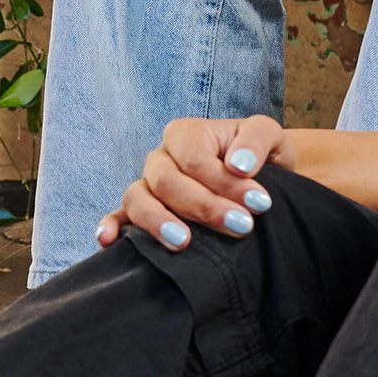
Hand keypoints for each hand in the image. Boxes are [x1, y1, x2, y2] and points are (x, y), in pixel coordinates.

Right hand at [99, 114, 289, 251]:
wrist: (262, 178)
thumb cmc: (261, 156)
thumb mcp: (269, 135)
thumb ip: (256, 140)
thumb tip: (238, 165)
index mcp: (185, 133)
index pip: (195, 159)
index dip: (224, 182)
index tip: (260, 203)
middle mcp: (161, 158)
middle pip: (167, 182)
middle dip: (204, 207)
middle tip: (241, 227)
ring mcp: (148, 185)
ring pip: (137, 199)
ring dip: (159, 222)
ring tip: (184, 243)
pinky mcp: (142, 211)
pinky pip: (120, 216)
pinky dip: (111, 226)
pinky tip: (108, 241)